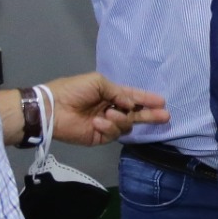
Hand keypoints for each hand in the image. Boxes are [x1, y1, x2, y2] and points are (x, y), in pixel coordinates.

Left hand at [44, 72, 168, 144]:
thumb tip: (130, 104)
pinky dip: (108, 126)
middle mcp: (111, 109)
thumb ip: (118, 92)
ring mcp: (107, 124)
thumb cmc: (73, 90)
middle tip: (164, 116)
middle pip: (136, 113)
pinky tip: (98, 122)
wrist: (53, 108)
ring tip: (109, 113)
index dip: (147, 99)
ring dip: (120, 118)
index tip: (161, 101)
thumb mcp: (98, 82)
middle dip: (150, 114)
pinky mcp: (100, 136)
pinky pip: (113, 133)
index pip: (133, 97)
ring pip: (126, 124)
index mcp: (110, 94)